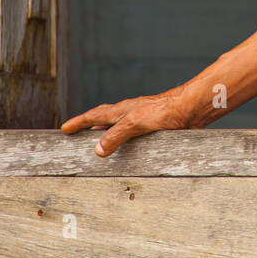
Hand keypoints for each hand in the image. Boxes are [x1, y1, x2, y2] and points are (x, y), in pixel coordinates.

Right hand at [60, 90, 192, 156]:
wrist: (191, 107)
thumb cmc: (165, 111)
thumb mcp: (135, 124)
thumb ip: (116, 136)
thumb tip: (98, 150)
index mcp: (122, 110)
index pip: (95, 116)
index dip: (79, 123)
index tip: (65, 128)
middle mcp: (130, 112)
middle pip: (105, 117)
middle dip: (90, 125)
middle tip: (77, 131)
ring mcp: (143, 118)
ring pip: (120, 124)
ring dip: (108, 131)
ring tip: (100, 141)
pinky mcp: (156, 125)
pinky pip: (134, 132)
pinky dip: (126, 138)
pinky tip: (131, 146)